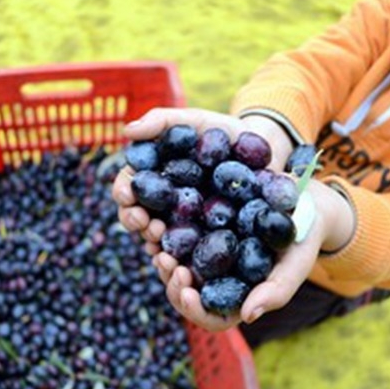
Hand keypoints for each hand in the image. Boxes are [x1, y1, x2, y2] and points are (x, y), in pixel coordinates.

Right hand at [111, 108, 292, 250]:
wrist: (265, 151)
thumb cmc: (224, 132)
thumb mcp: (196, 121)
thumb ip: (162, 121)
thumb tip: (126, 131)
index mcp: (154, 178)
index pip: (129, 188)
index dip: (124, 194)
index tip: (128, 196)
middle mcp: (162, 205)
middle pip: (137, 219)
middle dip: (136, 223)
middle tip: (148, 224)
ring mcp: (183, 225)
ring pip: (157, 242)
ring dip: (154, 246)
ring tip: (162, 246)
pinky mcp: (206, 241)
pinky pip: (188, 257)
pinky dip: (181, 263)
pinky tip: (182, 267)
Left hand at [151, 179, 352, 329]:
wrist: (302, 198)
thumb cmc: (304, 237)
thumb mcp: (296, 262)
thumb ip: (277, 291)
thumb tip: (248, 317)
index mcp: (239, 298)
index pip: (212, 318)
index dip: (195, 311)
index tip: (187, 293)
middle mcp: (218, 281)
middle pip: (186, 294)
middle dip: (172, 282)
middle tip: (166, 262)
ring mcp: (206, 257)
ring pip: (175, 267)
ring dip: (163, 258)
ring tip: (157, 239)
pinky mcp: (198, 230)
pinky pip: (174, 237)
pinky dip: (163, 232)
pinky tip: (157, 219)